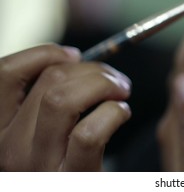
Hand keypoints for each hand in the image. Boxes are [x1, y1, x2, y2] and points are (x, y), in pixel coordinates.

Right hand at [0, 44, 130, 170]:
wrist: (81, 191)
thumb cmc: (69, 162)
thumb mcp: (44, 130)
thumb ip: (45, 99)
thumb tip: (71, 58)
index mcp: (0, 131)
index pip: (3, 74)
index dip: (42, 54)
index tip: (74, 54)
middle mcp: (8, 150)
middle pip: (49, 83)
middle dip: (91, 70)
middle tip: (115, 79)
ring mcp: (38, 168)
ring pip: (63, 100)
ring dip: (102, 85)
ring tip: (121, 92)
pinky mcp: (72, 180)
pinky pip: (88, 133)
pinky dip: (112, 113)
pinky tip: (121, 114)